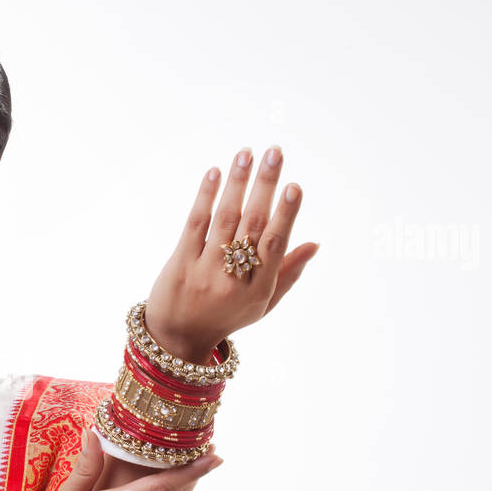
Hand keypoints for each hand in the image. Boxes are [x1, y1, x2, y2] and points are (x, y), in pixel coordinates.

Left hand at [144, 145, 319, 361]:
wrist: (176, 337)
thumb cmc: (226, 316)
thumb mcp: (261, 303)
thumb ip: (287, 273)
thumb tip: (314, 243)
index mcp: (258, 289)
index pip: (274, 245)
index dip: (285, 215)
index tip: (294, 186)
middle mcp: (232, 280)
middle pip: (252, 225)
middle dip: (264, 186)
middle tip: (274, 152)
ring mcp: (204, 270)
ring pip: (225, 219)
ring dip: (237, 183)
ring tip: (247, 153)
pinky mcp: (180, 263)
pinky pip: (195, 224)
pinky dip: (206, 196)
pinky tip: (215, 173)